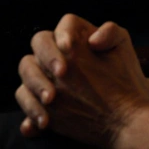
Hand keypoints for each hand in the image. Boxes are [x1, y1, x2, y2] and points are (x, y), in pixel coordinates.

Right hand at [15, 15, 148, 146]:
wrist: (123, 110)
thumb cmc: (123, 75)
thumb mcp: (122, 49)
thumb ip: (111, 33)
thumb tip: (94, 39)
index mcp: (74, 36)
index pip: (63, 25)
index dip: (62, 34)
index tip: (69, 48)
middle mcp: (55, 53)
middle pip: (38, 44)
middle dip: (47, 58)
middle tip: (61, 75)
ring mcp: (45, 76)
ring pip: (27, 71)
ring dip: (34, 85)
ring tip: (50, 101)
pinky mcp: (41, 100)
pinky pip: (25, 100)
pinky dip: (30, 110)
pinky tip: (43, 122)